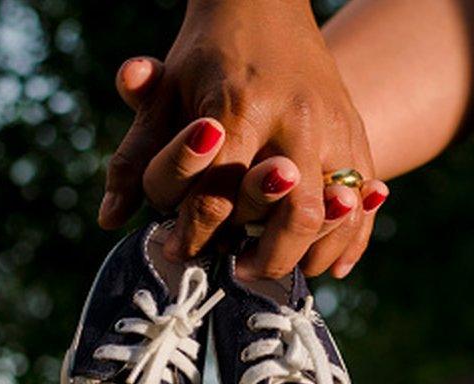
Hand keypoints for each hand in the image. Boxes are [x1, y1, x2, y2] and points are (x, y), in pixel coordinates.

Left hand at [100, 0, 387, 278]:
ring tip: (271, 266)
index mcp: (241, 106)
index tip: (176, 250)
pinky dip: (348, 241)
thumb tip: (110, 218)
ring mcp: (334, 127)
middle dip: (261, 257)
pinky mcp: (356, 134)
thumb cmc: (205, 55)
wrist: (265, 3)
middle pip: (291, 213)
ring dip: (304, 255)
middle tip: (233, 268)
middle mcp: (296, 118)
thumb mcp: (164, 96)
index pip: (219, 195)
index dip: (193, 234)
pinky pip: (362, 205)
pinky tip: (328, 266)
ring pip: (333, 215)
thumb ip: (137, 157)